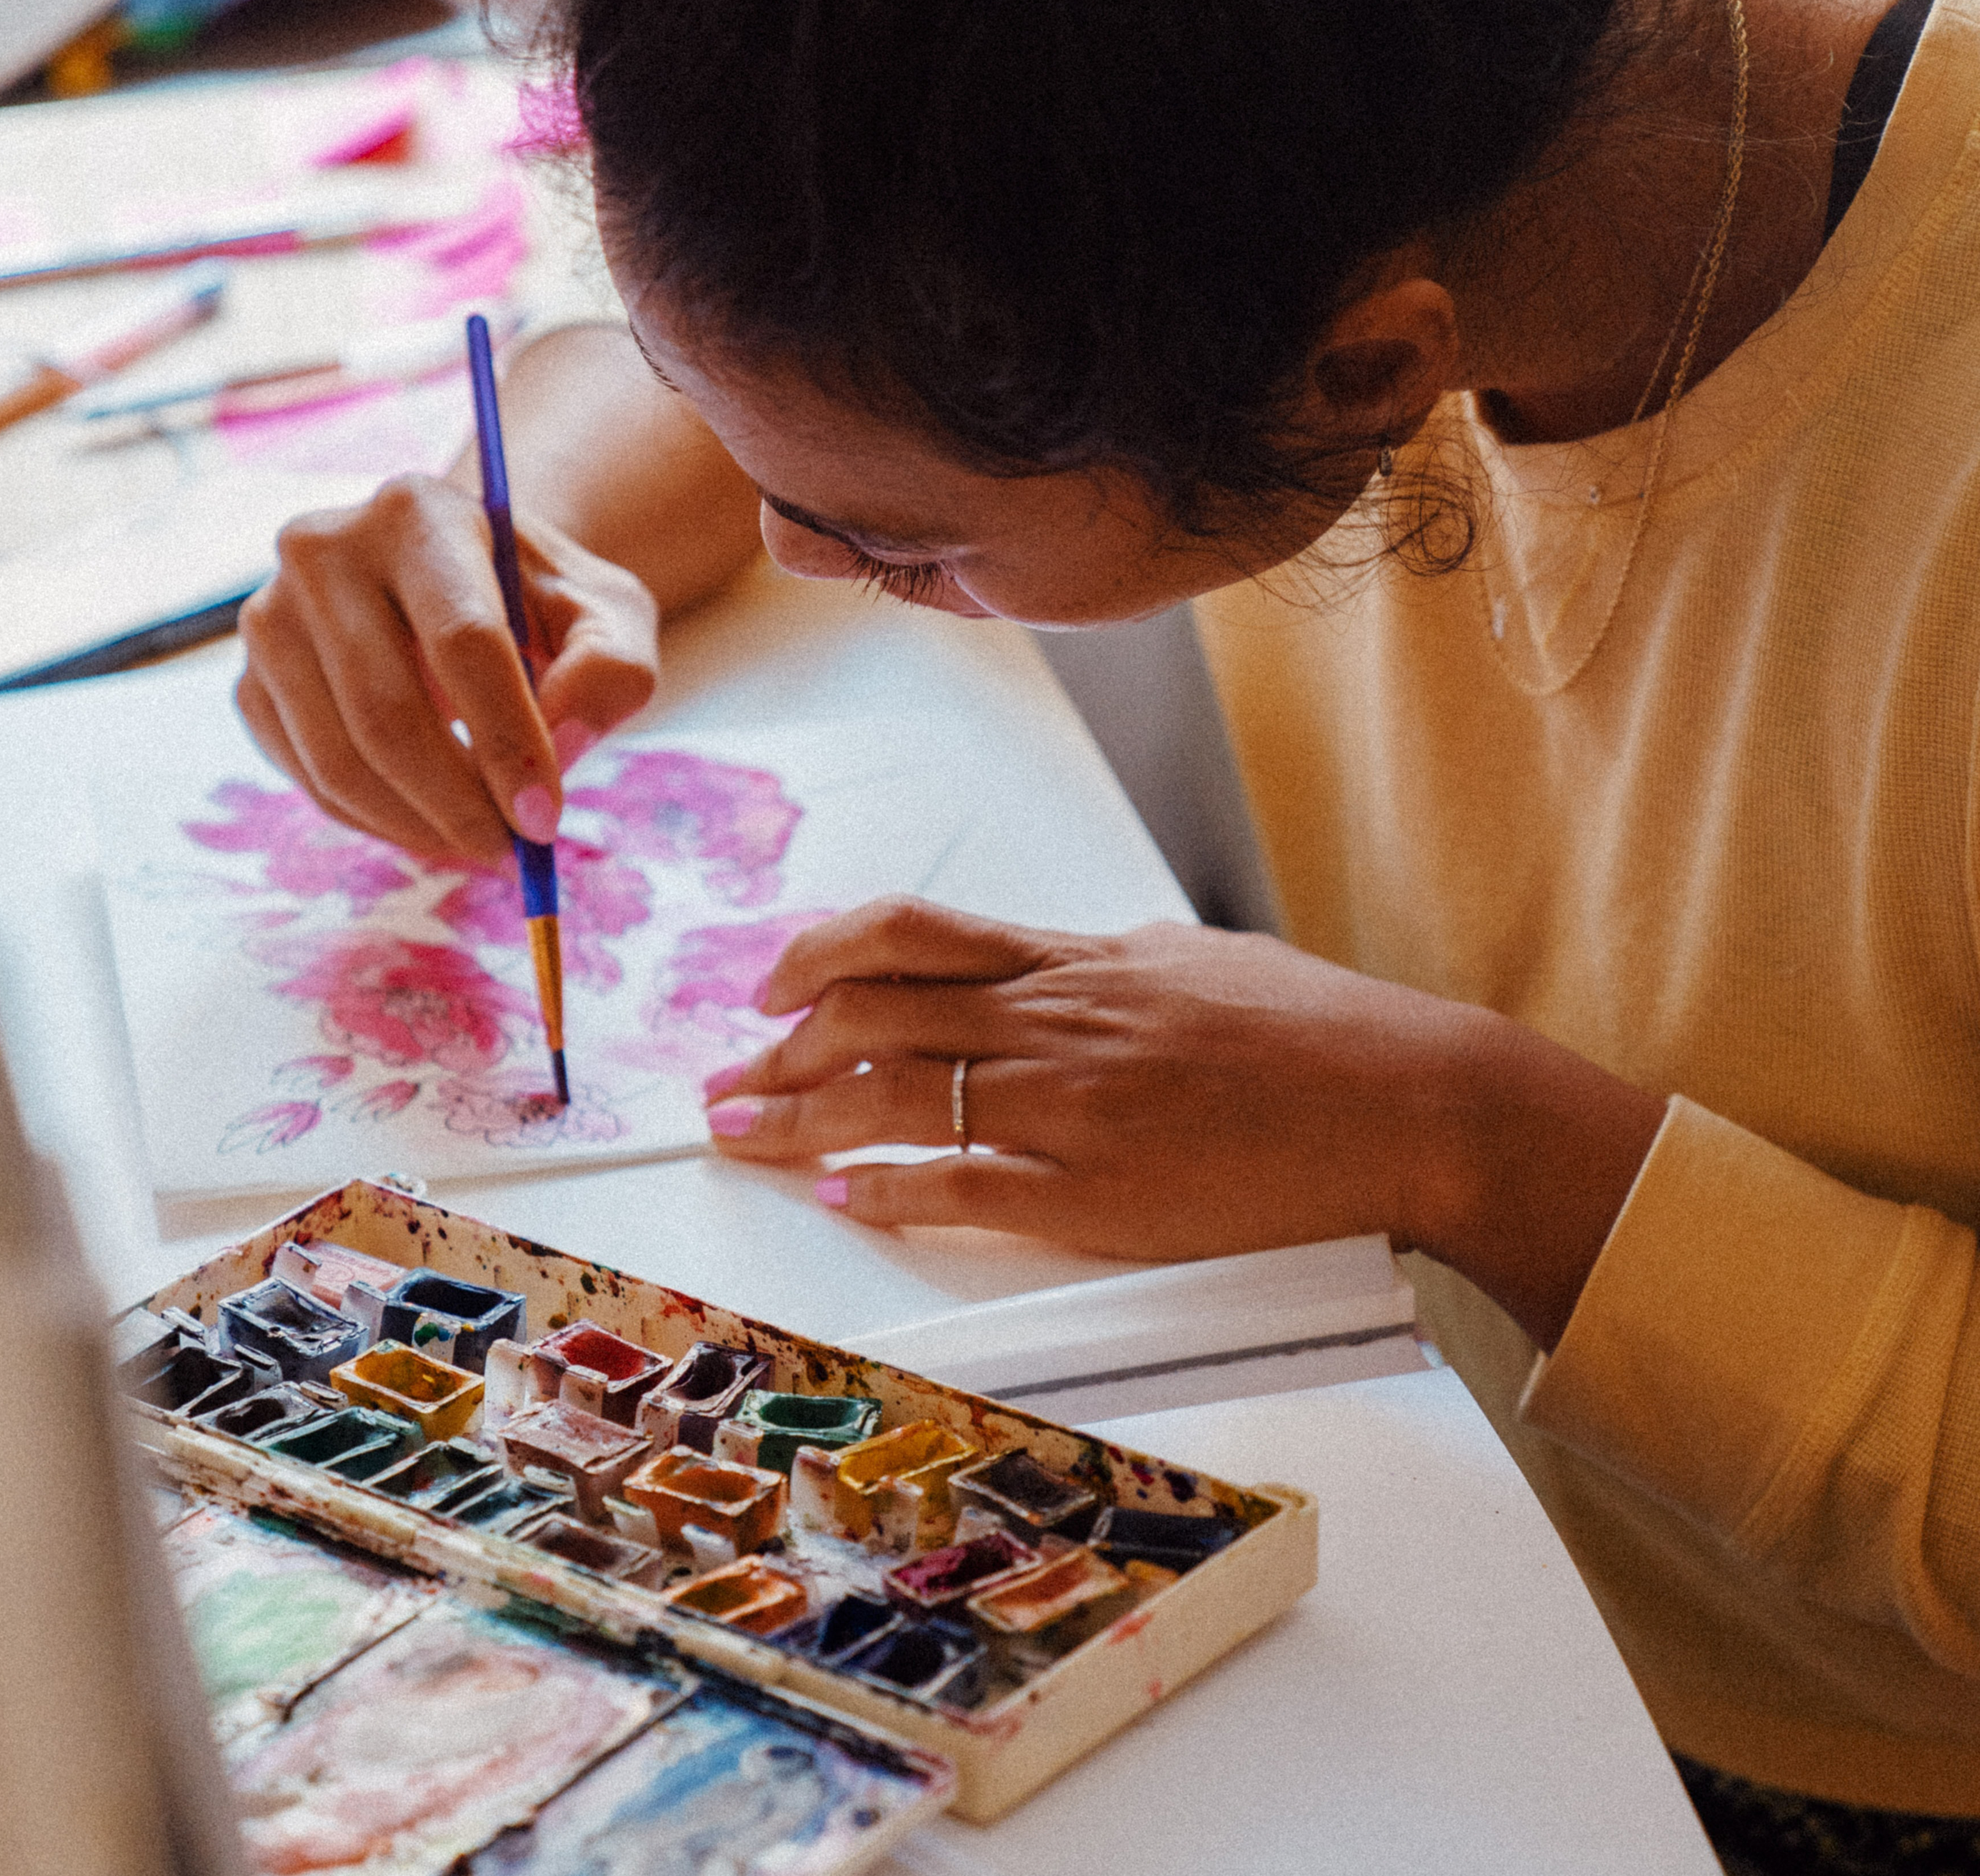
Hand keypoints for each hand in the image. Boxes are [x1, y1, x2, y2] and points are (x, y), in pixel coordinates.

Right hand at [236, 474, 657, 857]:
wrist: (458, 581)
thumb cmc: (538, 601)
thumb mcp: (608, 614)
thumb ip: (610, 669)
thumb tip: (558, 746)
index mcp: (419, 513)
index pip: (463, 641)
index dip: (507, 741)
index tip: (544, 821)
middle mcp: (324, 549)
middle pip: (387, 711)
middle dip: (459, 804)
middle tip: (513, 853)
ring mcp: (271, 616)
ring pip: (339, 759)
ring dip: (418, 826)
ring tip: (482, 844)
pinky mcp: (251, 680)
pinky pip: (309, 780)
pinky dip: (376, 822)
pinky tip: (430, 821)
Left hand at [706, 898, 1667, 1347]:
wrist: (1407, 1100)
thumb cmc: (1313, 1032)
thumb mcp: (1191, 958)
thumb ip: (1098, 963)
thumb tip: (1033, 965)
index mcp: (1077, 959)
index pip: (907, 935)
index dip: (816, 955)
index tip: (770, 987)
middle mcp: (1058, 1020)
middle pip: (870, 1015)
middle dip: (775, 1049)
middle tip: (723, 1080)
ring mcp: (1072, 1106)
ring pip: (892, 1098)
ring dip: (796, 1118)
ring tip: (740, 1135)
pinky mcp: (1099, 1194)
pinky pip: (963, 1189)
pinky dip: (889, 1191)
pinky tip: (843, 1195)